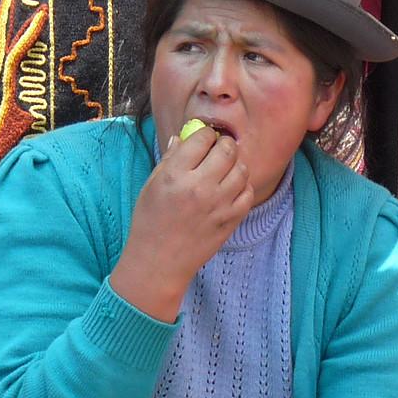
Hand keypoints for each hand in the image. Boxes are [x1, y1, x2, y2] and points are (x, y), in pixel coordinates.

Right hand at [110, 125, 252, 320]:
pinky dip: (242, 187)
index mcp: (175, 175)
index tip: (202, 140)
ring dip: (235, 165)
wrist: (158, 263)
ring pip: (242, 169)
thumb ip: (169, 159)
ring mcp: (218, 205)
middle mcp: (199, 187)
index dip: (204, 135)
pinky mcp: (230, 220)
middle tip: (218, 150)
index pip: (202, 138)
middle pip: (227, 150)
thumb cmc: (150, 223)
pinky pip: (247, 193)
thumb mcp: (151, 186)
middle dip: (224, 145)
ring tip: (224, 170)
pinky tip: (230, 189)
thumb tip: (183, 138)